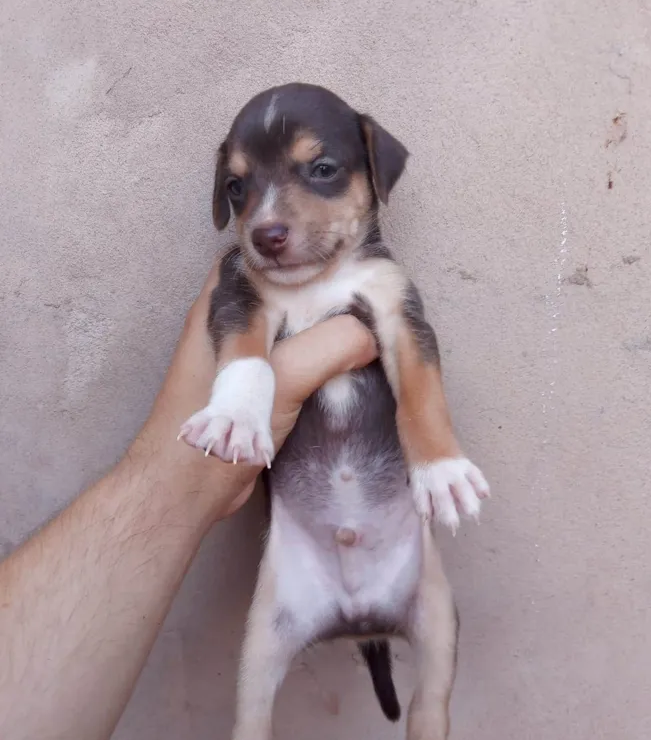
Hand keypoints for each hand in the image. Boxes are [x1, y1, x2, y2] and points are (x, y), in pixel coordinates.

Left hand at [130, 260, 377, 519]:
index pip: (270, 251)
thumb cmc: (221, 429)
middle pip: (286, 284)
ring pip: (292, 319)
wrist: (187, 490)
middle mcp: (229, 316)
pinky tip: (349, 358)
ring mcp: (242, 351)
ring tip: (370, 318)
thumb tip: (372, 335)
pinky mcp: (254, 382)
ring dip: (325, 322)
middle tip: (373, 288)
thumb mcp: (283, 378)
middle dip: (327, 285)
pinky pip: (293, 351)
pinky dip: (319, 352)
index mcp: (224, 300)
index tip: (356, 254)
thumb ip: (329, 347)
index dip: (310, 248)